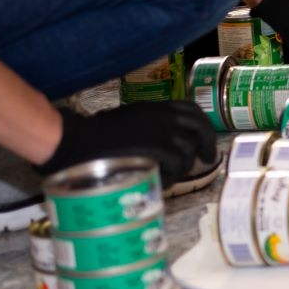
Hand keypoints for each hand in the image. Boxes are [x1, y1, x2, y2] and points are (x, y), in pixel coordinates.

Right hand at [35, 101, 214, 186]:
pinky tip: (159, 181)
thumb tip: (167, 139)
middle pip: (200, 130)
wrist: (81, 139)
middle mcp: (166, 116)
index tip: (204, 141)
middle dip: (206, 146)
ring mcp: (164, 132)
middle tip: (207, 159)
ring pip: (187, 153)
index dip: (203, 127)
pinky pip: (176, 167)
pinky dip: (170, 177)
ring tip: (167, 175)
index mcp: (159, 107)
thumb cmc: (98, 132)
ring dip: (181, 167)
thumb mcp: (132, 118)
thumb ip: (152, 124)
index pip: (193, 111)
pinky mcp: (158, 149)